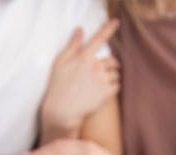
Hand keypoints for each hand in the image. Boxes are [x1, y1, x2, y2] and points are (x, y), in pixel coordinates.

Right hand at [40, 20, 120, 139]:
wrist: (62, 111)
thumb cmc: (58, 87)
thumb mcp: (60, 63)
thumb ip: (72, 45)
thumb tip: (80, 30)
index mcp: (83, 57)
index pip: (98, 39)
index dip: (108, 28)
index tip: (116, 22)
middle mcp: (95, 67)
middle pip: (112, 61)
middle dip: (110, 66)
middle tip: (99, 74)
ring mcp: (102, 80)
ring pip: (116, 74)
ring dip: (111, 78)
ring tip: (98, 85)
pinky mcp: (107, 92)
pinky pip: (117, 86)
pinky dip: (112, 88)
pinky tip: (101, 92)